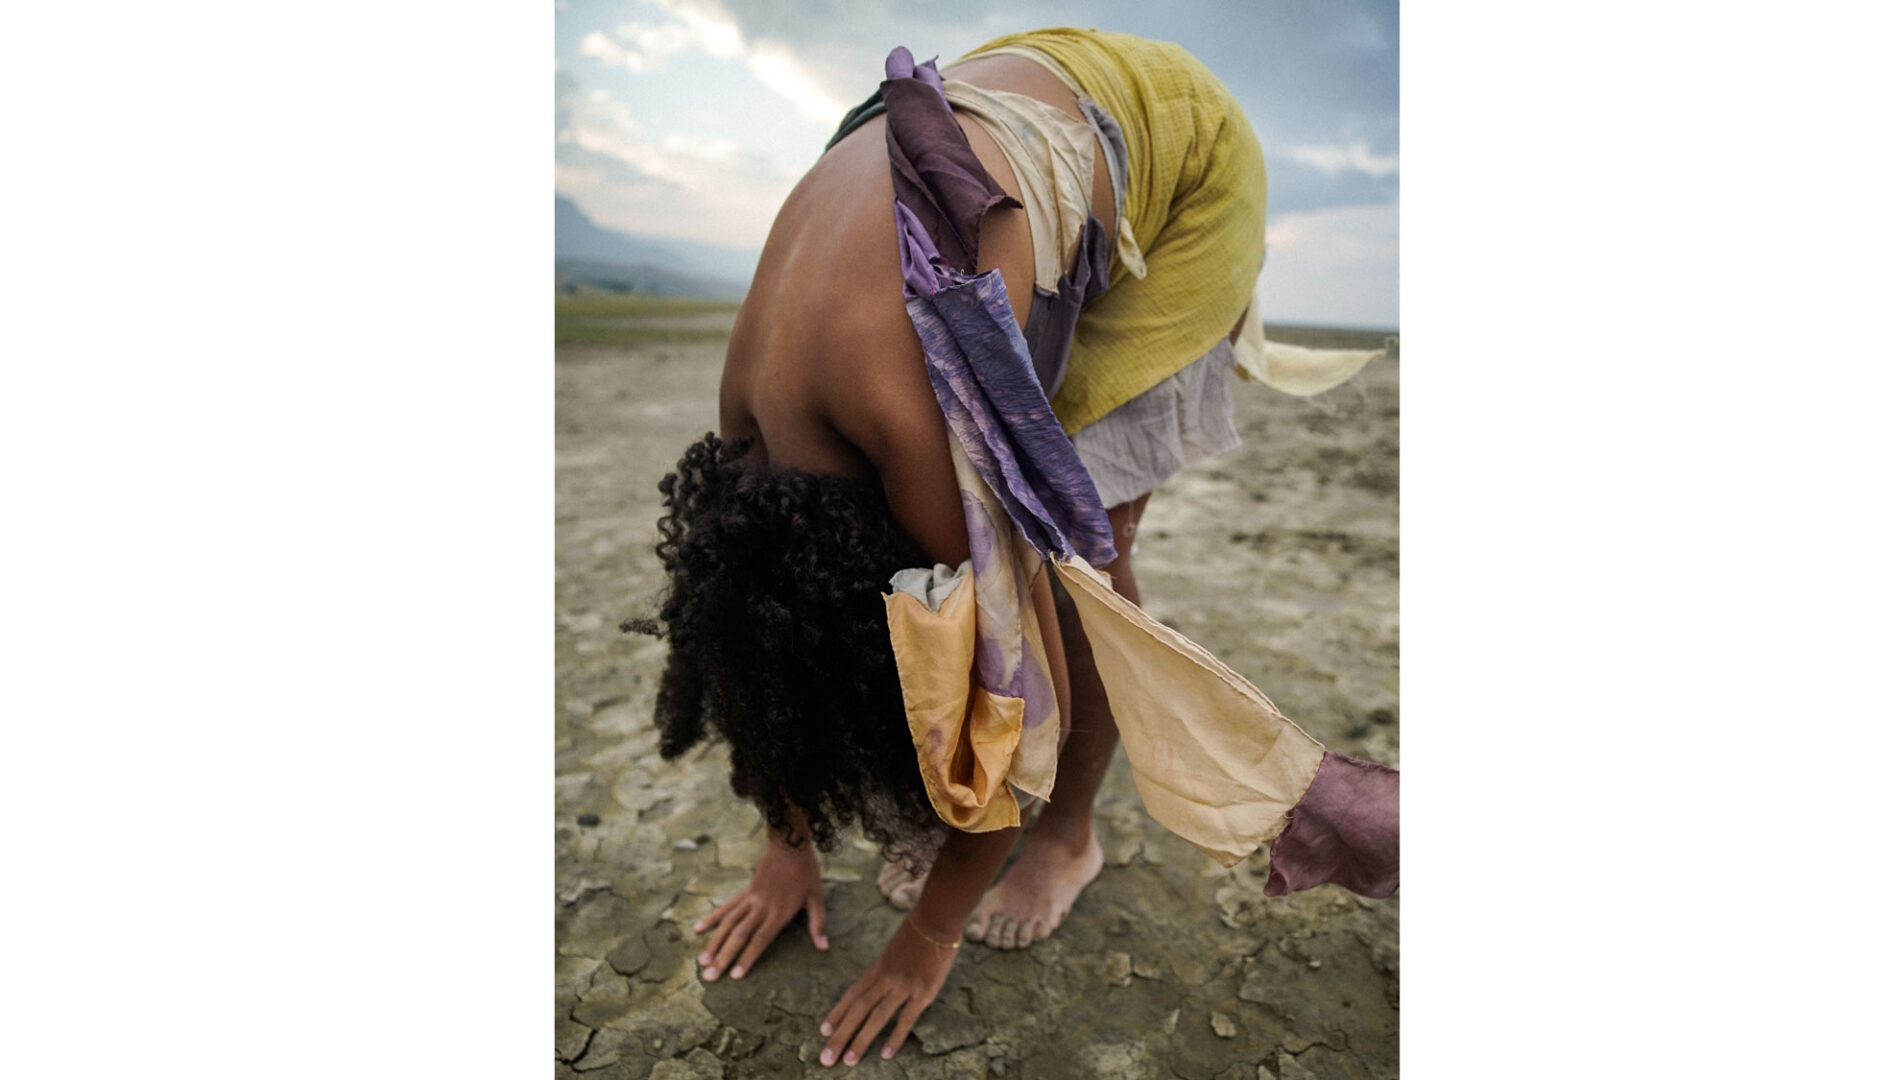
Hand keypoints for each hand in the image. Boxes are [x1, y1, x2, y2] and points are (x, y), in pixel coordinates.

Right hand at [693, 835, 827, 980]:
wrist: (789, 844)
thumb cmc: (806, 871)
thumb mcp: (817, 896)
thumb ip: (818, 923)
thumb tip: (824, 948)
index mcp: (778, 913)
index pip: (759, 940)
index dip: (747, 958)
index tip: (733, 976)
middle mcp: (760, 908)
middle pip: (739, 936)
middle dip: (723, 958)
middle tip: (709, 977)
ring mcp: (750, 899)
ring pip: (728, 924)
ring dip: (714, 943)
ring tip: (702, 961)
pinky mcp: (745, 892)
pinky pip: (726, 907)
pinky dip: (712, 918)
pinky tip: (698, 930)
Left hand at [817, 915, 957, 1065]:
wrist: (937, 919)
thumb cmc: (917, 933)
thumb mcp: (893, 950)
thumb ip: (884, 970)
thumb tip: (875, 987)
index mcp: (877, 969)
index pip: (852, 995)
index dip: (837, 1014)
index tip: (823, 1032)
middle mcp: (885, 979)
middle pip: (858, 1010)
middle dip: (840, 1035)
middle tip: (826, 1058)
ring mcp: (904, 986)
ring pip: (877, 1017)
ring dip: (861, 1041)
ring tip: (848, 1061)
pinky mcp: (923, 992)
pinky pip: (906, 1018)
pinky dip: (895, 1037)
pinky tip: (886, 1055)